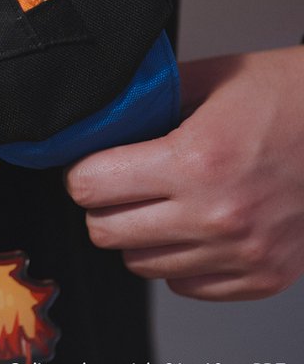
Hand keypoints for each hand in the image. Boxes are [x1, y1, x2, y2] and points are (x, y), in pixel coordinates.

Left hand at [65, 46, 303, 299]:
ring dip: (137, 234)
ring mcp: (242, 253)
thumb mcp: (213, 77)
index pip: (92, 187)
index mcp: (196, 160)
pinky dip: (178, 260)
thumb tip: (104, 110)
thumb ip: (152, 96)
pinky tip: (188, 226)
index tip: (86, 163)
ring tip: (154, 203)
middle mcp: (216, 215)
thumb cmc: (290, 96)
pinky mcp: (263, 276)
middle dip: (100, 205)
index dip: (80, 172)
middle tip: (113, 183)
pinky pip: (187, 286)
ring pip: (142, 264)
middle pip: (107, 233)